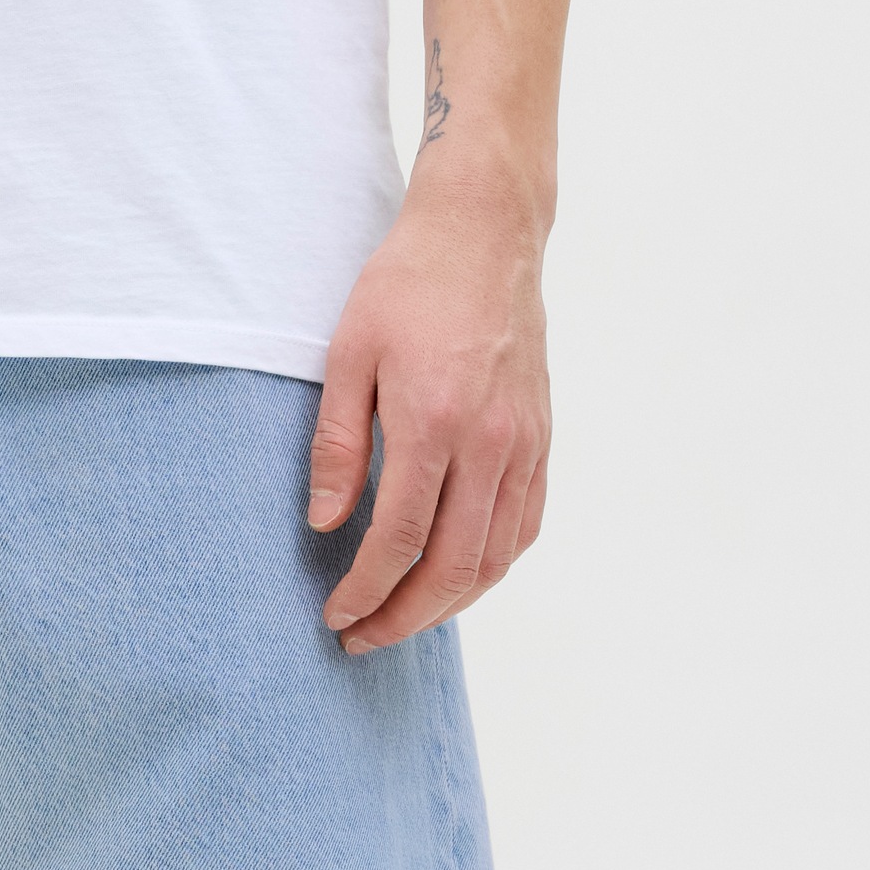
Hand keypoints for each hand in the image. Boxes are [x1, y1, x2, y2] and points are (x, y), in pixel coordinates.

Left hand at [305, 179, 551, 653]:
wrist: (485, 232)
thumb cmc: (407, 286)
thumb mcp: (347, 355)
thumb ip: (338, 446)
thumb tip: (327, 525)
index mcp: (435, 420)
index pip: (401, 538)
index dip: (367, 590)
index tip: (336, 615)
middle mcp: (491, 441)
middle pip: (453, 567)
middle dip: (403, 616)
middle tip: (362, 637)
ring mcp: (524, 443)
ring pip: (495, 558)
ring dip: (448, 605)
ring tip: (401, 618)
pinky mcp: (541, 439)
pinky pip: (524, 527)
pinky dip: (489, 567)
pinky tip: (454, 578)